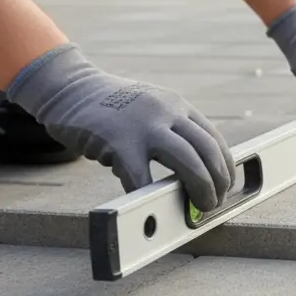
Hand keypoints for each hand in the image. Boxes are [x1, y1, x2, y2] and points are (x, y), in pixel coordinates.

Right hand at [6, 44, 234, 211]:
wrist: (69, 89)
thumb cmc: (110, 109)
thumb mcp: (150, 109)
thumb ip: (170, 133)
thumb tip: (191, 176)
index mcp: (178, 105)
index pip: (214, 138)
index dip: (225, 165)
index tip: (227, 184)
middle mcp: (167, 112)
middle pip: (207, 150)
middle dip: (218, 181)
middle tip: (215, 202)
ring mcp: (144, 125)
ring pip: (187, 161)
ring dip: (200, 188)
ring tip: (200, 207)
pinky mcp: (118, 141)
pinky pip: (141, 176)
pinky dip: (150, 195)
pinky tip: (152, 205)